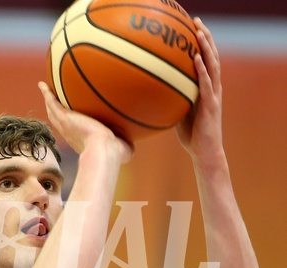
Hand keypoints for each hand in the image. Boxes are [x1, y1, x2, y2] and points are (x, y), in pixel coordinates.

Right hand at [38, 82, 133, 164]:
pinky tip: (42, 84)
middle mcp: (70, 133)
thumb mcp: (123, 148)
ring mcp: (65, 125)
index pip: (74, 130)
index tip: (71, 119)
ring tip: (45, 90)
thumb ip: (125, 144)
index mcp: (81, 140)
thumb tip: (131, 145)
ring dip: (48, 101)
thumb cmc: (115, 153)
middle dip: (55, 111)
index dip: (71, 124)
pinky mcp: (64, 118)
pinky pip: (52, 102)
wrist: (104, 150)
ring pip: (53, 111)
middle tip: (52, 102)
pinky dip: (46, 93)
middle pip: (59, 120)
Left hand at [176, 18, 223, 162]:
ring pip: (212, 66)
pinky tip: (197, 59)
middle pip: (211, 57)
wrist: (204, 152)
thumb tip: (150, 93)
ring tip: (199, 32)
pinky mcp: (211, 105)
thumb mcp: (178, 112)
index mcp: (205, 89)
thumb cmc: (191, 135)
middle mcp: (212, 88)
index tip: (192, 28)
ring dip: (206, 48)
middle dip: (205, 38)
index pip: (205, 60)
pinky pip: (206, 85)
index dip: (201, 44)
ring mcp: (213, 96)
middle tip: (197, 21)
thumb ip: (170, 100)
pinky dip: (203, 70)